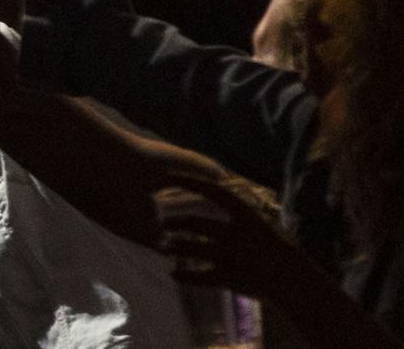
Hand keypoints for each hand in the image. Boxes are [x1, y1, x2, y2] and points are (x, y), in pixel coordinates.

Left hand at [150, 173, 290, 300]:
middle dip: (176, 221)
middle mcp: (238, 235)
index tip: (169, 176)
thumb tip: (222, 197)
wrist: (299, 286)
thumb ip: (242, 216)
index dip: (190, 181)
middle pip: (196, 222)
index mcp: (249, 217)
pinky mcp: (230, 279)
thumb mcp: (264, 227)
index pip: (214, 191)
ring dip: (175, 246)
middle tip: (164, 222)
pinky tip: (174, 274)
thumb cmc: (281, 254)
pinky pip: (200, 276)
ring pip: (193, 247)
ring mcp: (233, 257)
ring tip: (166, 246)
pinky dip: (185, 276)